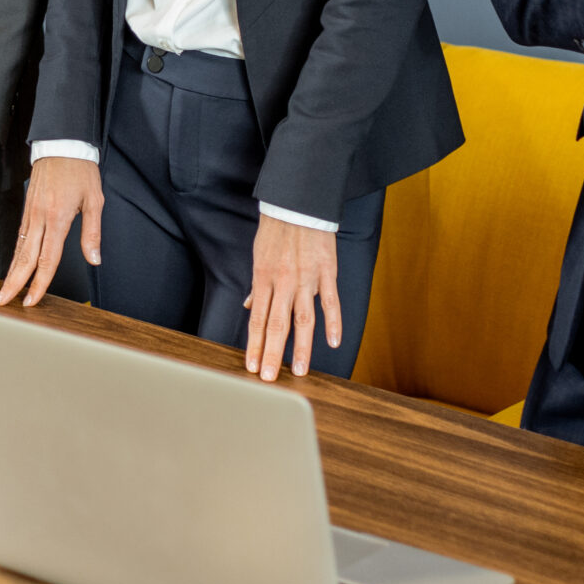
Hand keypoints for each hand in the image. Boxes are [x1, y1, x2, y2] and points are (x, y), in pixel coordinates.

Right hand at [0, 155, 103, 306]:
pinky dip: (15, 255)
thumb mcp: (94, 201)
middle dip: (14, 283)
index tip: (31, 300)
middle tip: (3, 302)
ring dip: (11, 272)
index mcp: (57, 218)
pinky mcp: (27, 208)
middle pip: (25, 258)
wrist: (62, 145)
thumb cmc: (80, 170)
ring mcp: (30, 213)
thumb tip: (94, 259)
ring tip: (4, 290)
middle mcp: (40, 218)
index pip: (47, 259)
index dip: (39, 283)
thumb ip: (92, 233)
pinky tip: (13, 266)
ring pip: (19, 249)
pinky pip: (19, 237)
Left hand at [243, 213, 340, 379]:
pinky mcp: (326, 272)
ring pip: (303, 319)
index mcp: (263, 279)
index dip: (255, 346)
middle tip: (269, 379)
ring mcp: (306, 279)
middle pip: (277, 325)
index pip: (257, 320)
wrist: (296, 204)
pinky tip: (333, 343)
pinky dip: (334, 322)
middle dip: (272, 354)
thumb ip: (257, 285)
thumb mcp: (258, 256)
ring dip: (300, 347)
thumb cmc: (275, 230)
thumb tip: (250, 306)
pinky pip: (330, 301)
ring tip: (298, 370)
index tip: (252, 367)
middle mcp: (282, 282)